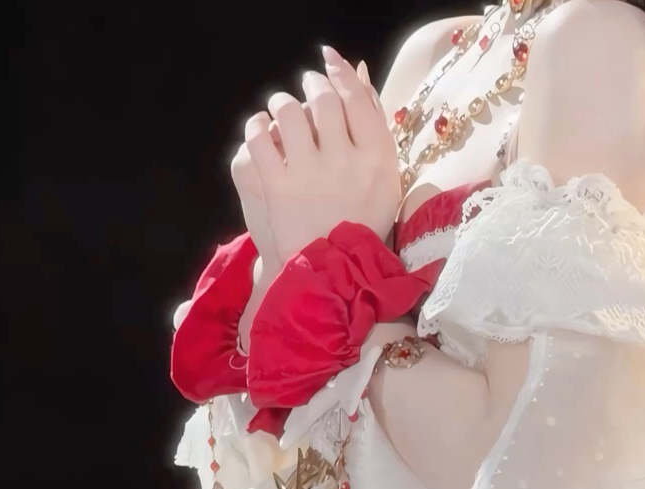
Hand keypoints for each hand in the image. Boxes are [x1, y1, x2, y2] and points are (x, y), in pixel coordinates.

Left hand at [244, 48, 399, 263]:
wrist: (332, 268)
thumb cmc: (363, 221)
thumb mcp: (386, 178)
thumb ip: (375, 127)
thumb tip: (359, 72)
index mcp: (378, 159)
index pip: (358, 99)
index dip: (341, 75)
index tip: (330, 63)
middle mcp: (345, 160)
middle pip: (324, 99)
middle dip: (312, 84)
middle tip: (307, 85)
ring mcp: (309, 172)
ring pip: (289, 111)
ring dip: (282, 102)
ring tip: (281, 108)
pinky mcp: (277, 185)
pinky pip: (260, 137)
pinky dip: (257, 127)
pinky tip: (262, 129)